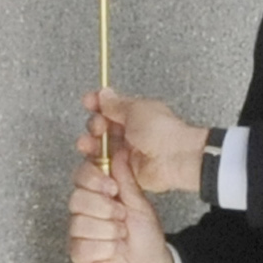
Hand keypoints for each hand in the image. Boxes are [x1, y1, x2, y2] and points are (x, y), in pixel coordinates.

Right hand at [68, 134, 175, 262]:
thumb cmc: (145, 235)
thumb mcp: (139, 203)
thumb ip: (125, 178)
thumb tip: (117, 151)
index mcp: (98, 193)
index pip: (81, 175)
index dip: (94, 179)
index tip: (113, 188)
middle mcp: (84, 210)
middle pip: (76, 198)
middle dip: (105, 208)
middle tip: (122, 217)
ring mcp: (78, 232)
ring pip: (81, 223)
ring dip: (109, 230)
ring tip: (121, 235)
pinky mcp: (77, 253)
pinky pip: (83, 245)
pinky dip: (105, 248)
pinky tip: (113, 251)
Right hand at [80, 89, 211, 193]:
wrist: (175, 158)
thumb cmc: (164, 132)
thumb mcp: (136, 110)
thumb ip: (116, 104)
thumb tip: (104, 93)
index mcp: (134, 114)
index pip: (110, 106)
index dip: (97, 104)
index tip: (88, 102)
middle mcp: (130, 132)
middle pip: (101, 128)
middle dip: (93, 126)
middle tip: (96, 127)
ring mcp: (126, 151)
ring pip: (99, 147)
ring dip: (90, 144)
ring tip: (89, 144)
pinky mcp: (125, 169)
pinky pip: (105, 166)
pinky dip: (98, 162)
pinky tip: (99, 159)